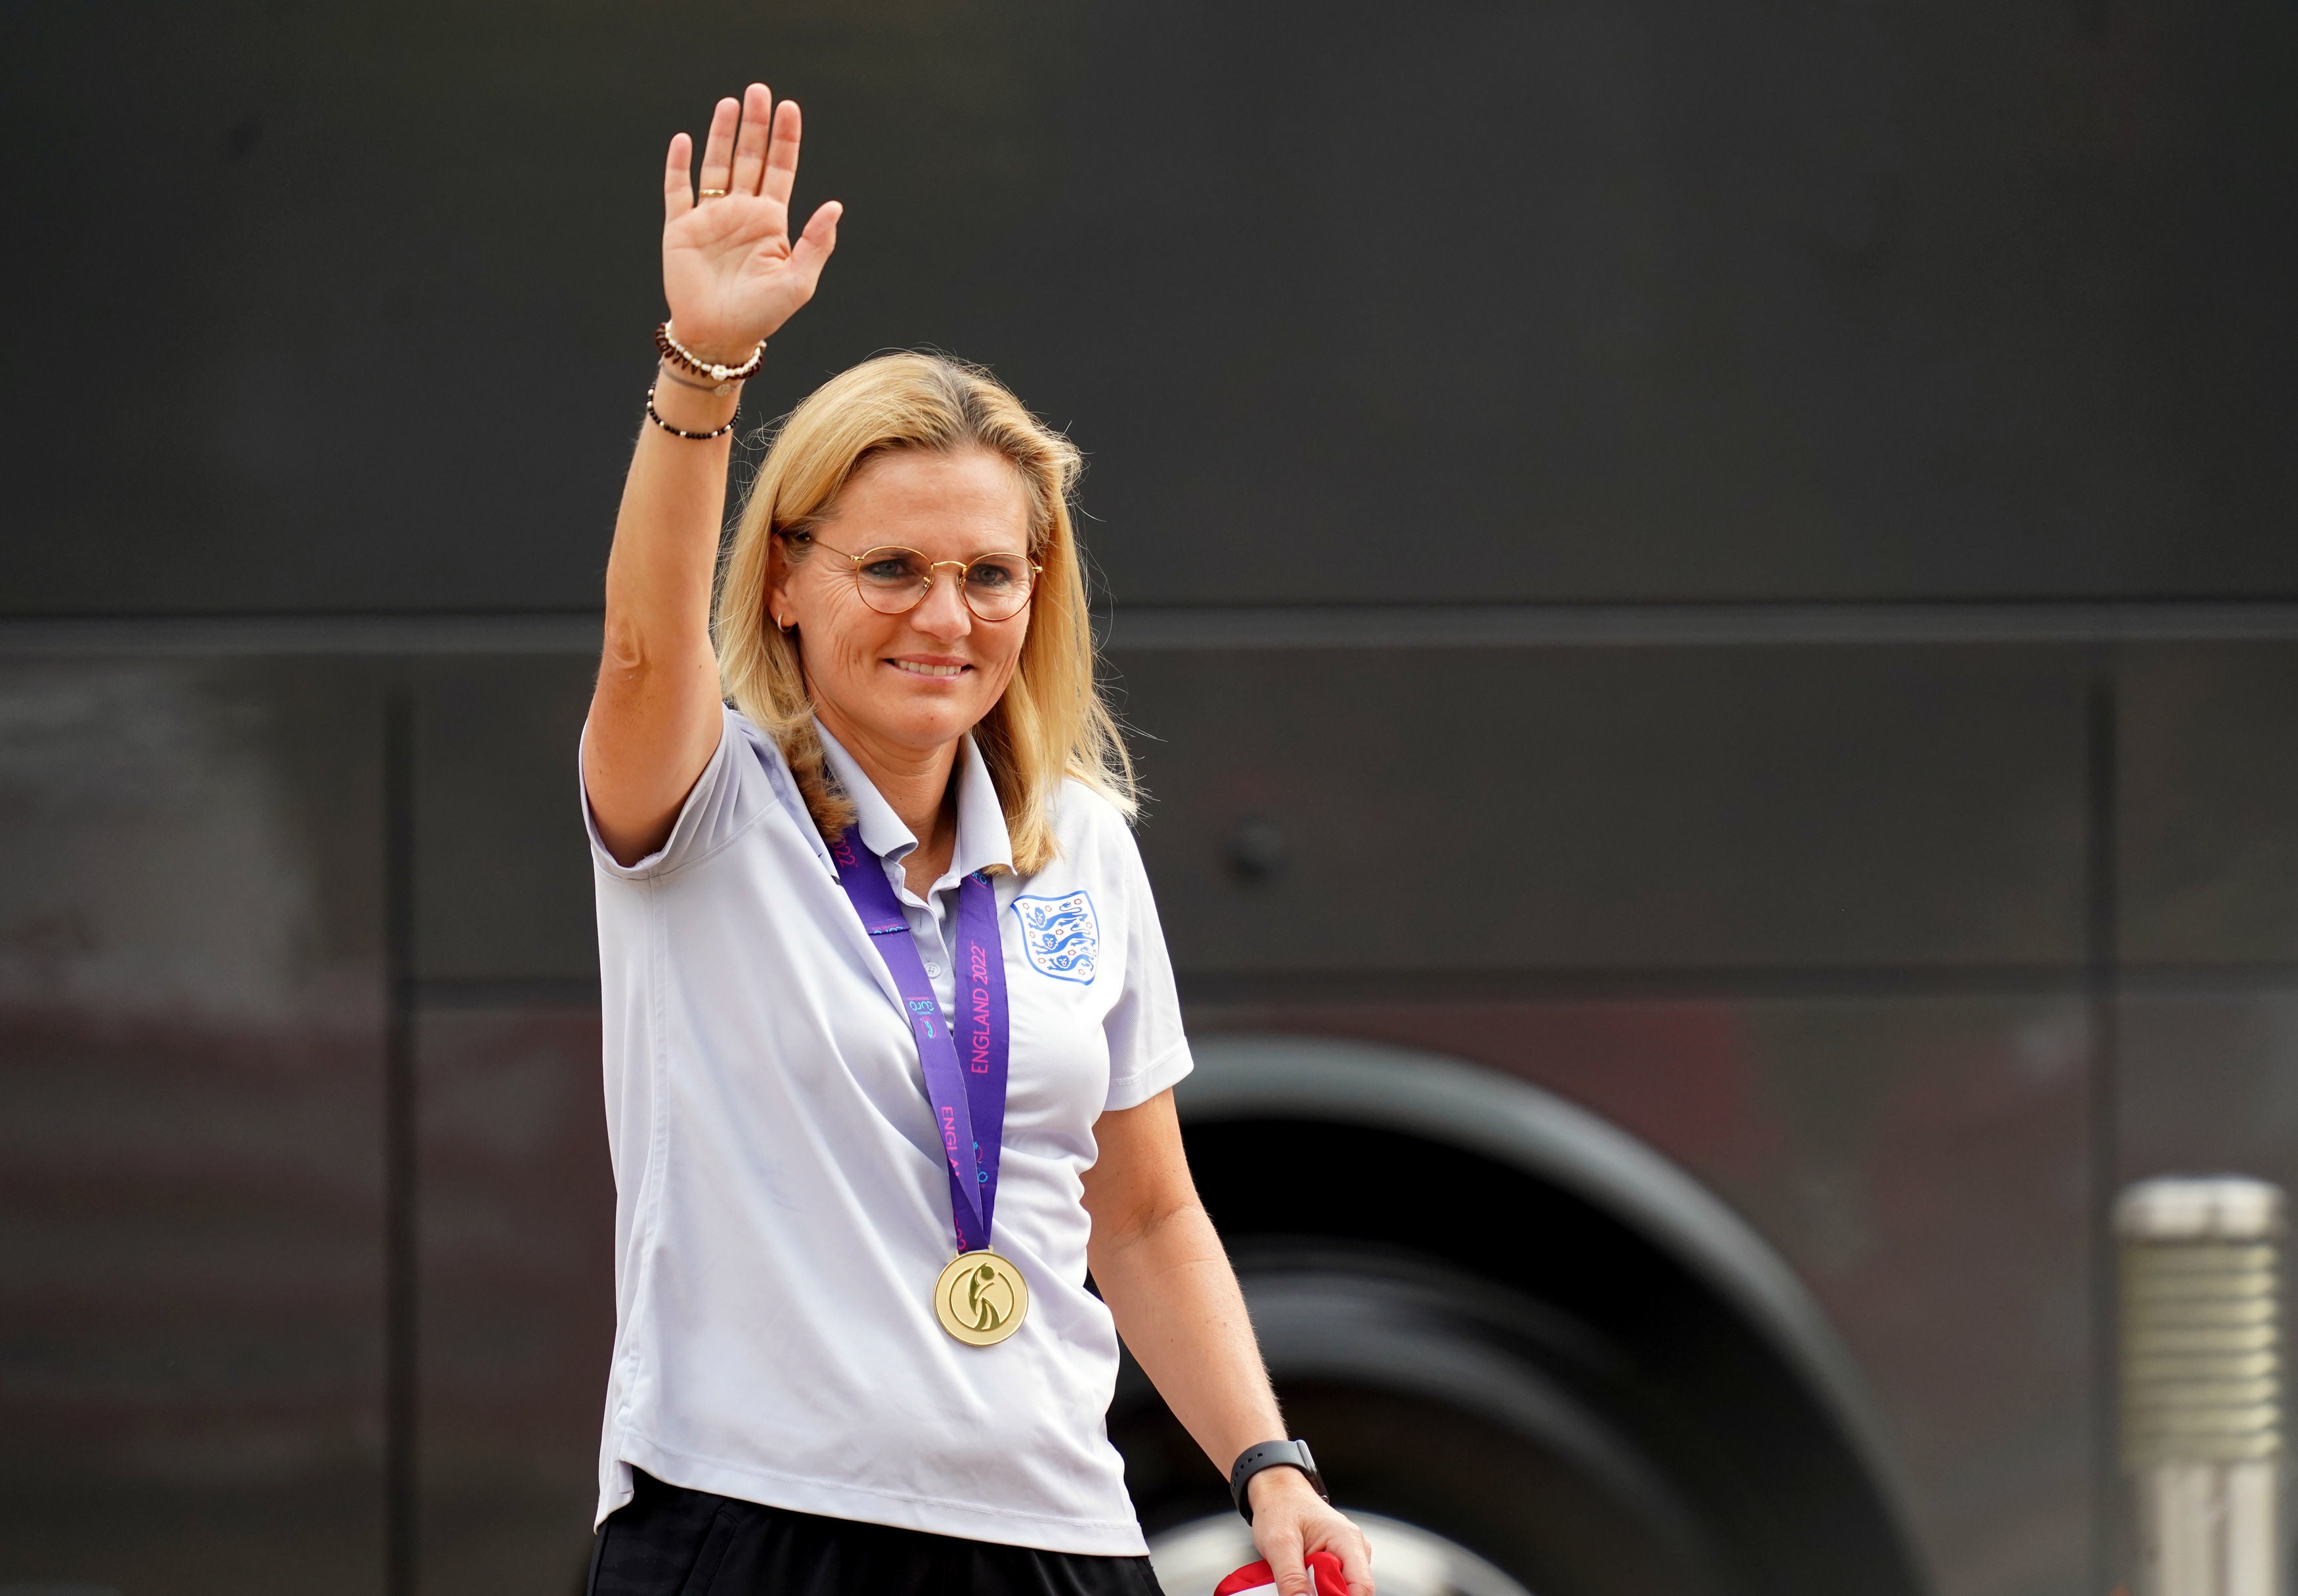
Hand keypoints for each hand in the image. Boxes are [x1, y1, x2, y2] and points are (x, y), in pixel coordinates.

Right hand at [660, 84, 841, 362]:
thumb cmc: (761, 315)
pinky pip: (677, 190)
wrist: (718, 337)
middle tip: (759, 90)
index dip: (785, 139)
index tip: (789, 107)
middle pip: (750, 158)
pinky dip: (678, 165)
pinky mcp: (680, 229)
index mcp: (771, 222)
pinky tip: (684, 140)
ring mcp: (710, 218)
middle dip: (755, 125)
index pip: (781, 169)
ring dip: (722, 134)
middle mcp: (741, 213)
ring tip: (730, 103)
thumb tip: (835, 206)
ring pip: (716, 165)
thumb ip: (816, 244)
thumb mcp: (798, 283)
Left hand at [1248, 1469, 1373, 1595]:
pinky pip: (1331, 1584)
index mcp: (1348, 1540)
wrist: (1277, 1492)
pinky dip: (1315, 1587)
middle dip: (1325, 1595)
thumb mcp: (1279, 1543)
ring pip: (1340, 1590)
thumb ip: (1291, 1577)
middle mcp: (1354, 1549)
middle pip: (1351, 1591)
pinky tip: (1301, 1577)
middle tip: (1300, 1587)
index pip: (1361, 1586)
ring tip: (1297, 1575)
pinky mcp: (1337, 1562)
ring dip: (1318, 1591)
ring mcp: (1347, 1556)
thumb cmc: (1281, 1506)